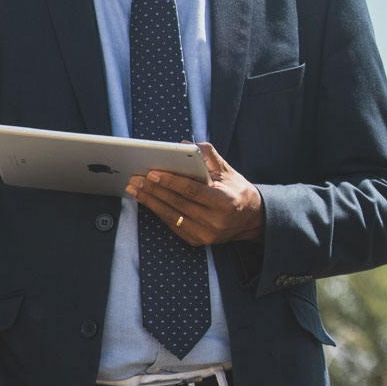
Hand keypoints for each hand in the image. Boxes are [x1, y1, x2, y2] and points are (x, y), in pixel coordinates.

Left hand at [127, 142, 264, 245]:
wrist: (251, 219)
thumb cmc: (237, 191)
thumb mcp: (228, 171)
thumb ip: (208, 156)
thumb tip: (184, 144)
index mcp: (226, 202)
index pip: (193, 191)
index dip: (171, 182)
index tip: (152, 173)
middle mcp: (216, 221)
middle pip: (178, 204)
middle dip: (154, 190)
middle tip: (136, 179)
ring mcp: (206, 234)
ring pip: (171, 216)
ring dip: (150, 202)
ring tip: (135, 190)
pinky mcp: (198, 241)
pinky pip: (173, 225)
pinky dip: (158, 212)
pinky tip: (148, 201)